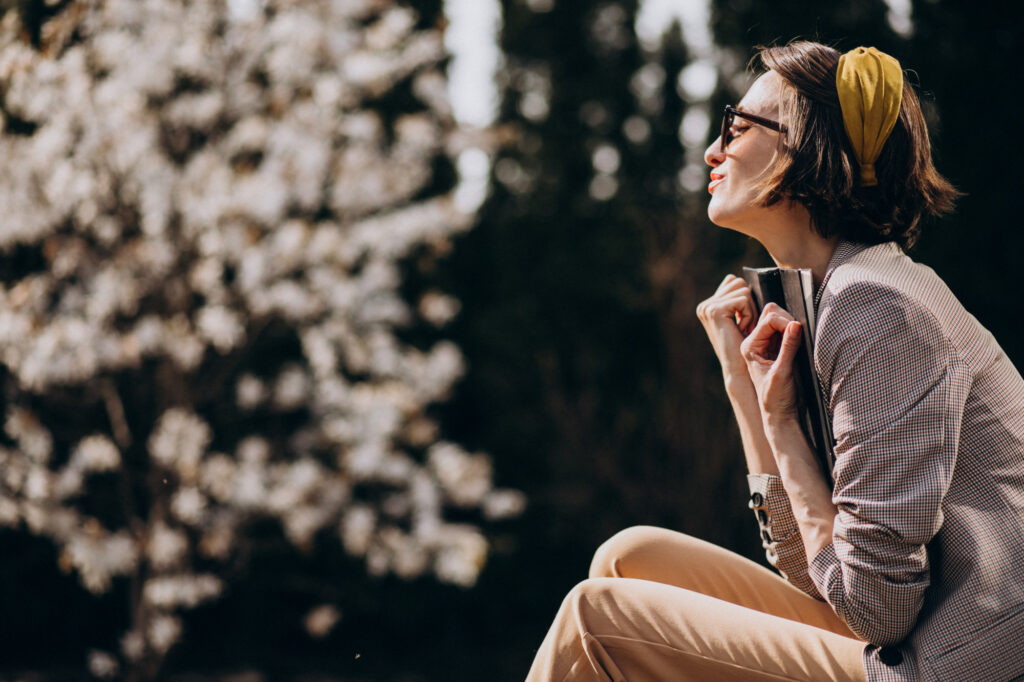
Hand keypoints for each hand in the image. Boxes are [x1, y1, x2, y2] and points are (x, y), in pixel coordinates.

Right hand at [696, 275, 756, 380]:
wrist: (738, 368)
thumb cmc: (744, 346)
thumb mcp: (739, 318)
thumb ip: (735, 299)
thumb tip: (735, 277)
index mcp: (708, 306)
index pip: (734, 282)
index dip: (745, 299)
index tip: (743, 322)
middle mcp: (704, 305)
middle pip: (739, 283)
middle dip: (749, 303)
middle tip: (745, 326)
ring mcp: (707, 307)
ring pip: (743, 290)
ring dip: (750, 310)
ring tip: (744, 328)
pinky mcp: (714, 310)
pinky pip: (744, 299)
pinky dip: (749, 315)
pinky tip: (742, 330)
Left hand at [740, 303, 801, 421]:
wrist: (780, 414)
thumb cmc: (776, 398)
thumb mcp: (783, 372)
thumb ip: (788, 347)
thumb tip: (795, 324)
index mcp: (750, 346)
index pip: (769, 319)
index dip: (785, 322)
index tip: (797, 332)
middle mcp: (756, 342)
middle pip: (771, 313)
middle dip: (787, 319)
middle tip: (797, 335)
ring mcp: (767, 344)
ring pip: (780, 318)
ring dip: (791, 325)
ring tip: (798, 342)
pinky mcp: (779, 348)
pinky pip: (787, 329)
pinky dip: (795, 332)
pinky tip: (799, 343)